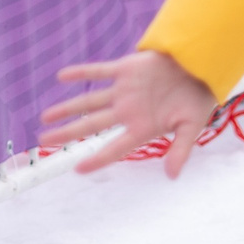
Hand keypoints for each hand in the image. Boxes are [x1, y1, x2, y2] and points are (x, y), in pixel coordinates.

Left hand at [40, 49, 218, 176]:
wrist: (200, 67)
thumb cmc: (198, 99)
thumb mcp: (192, 126)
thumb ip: (181, 149)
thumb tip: (172, 176)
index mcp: (143, 128)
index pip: (115, 148)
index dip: (97, 160)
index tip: (78, 169)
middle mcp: (128, 112)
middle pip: (92, 125)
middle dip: (68, 133)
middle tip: (43, 142)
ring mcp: (124, 91)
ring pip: (89, 101)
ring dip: (67, 108)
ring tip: (45, 118)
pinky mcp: (125, 69)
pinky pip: (98, 71)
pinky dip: (81, 73)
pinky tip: (61, 76)